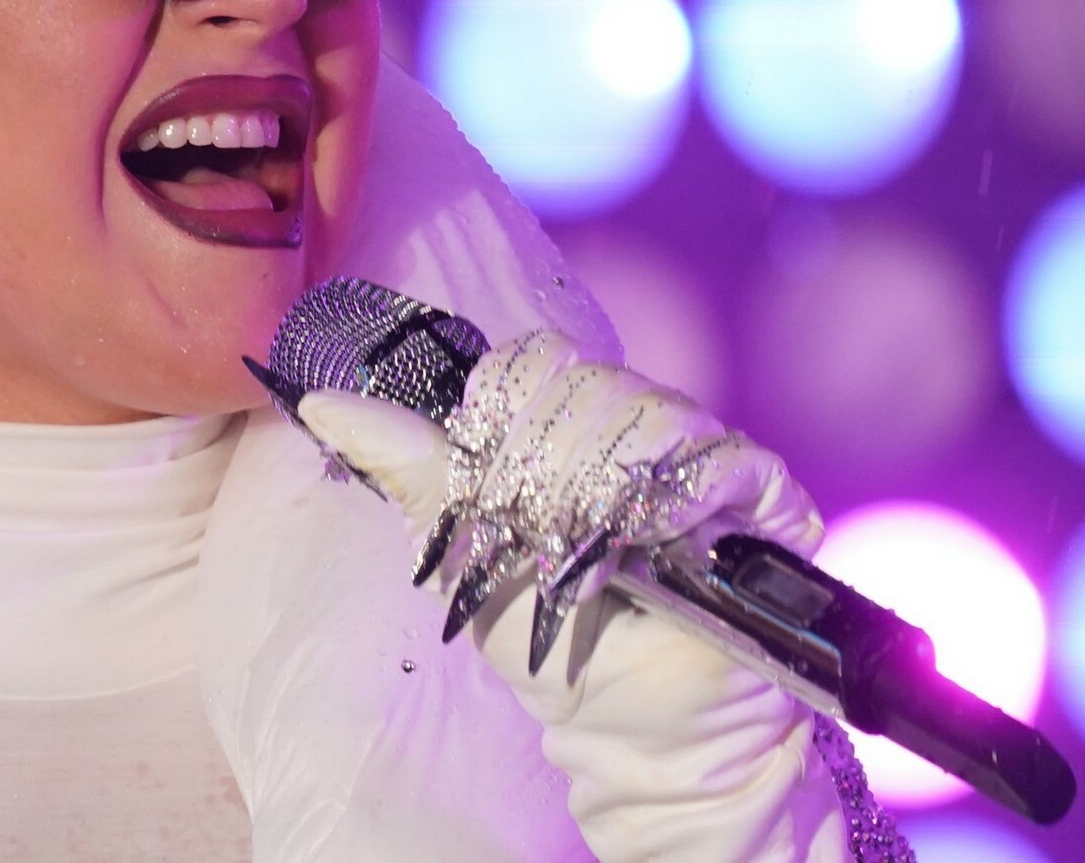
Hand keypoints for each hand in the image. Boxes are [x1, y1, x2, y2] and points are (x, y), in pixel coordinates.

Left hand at [296, 326, 819, 672]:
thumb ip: (409, 466)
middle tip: (540, 539)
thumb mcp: (463, 547)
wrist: (627, 725)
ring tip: (591, 554)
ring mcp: (703, 454)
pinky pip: (715, 454)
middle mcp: (637, 423)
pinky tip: (650, 540)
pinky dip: (671, 496)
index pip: (532, 359)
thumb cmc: (544, 638)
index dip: (499, 415)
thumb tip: (321, 402)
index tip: (486, 487)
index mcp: (568, 424)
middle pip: (583, 378)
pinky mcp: (763, 494)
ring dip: (598, 488)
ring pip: (642, 408)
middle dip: (542, 466)